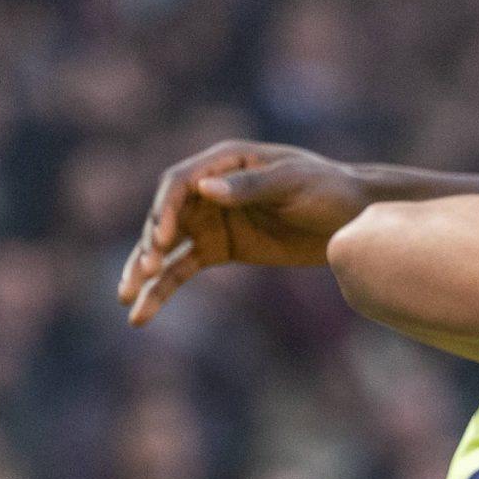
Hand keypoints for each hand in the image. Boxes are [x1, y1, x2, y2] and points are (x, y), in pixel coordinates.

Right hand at [118, 140, 371, 323]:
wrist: (354, 217)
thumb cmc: (327, 189)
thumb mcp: (293, 184)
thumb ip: (251, 187)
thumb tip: (205, 189)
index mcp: (223, 163)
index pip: (180, 183)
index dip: (166, 210)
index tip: (161, 240)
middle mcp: (208, 189)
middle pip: (165, 215)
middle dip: (151, 243)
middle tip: (146, 269)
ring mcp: (211, 221)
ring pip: (166, 247)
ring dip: (144, 271)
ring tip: (125, 298)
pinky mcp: (220, 250)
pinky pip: (182, 270)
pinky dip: (162, 290)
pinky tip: (141, 315)